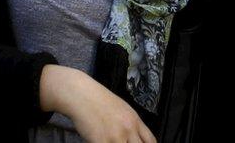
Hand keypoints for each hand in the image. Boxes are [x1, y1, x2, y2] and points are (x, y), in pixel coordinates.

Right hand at [40, 64, 155, 142]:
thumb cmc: (100, 101)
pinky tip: (101, 142)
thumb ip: (131, 125)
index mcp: (135, 121)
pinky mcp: (101, 142)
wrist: (82, 95)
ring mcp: (115, 136)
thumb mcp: (123, 110)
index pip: (151, 140)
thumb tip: (136, 138)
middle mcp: (128, 129)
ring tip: (111, 141)